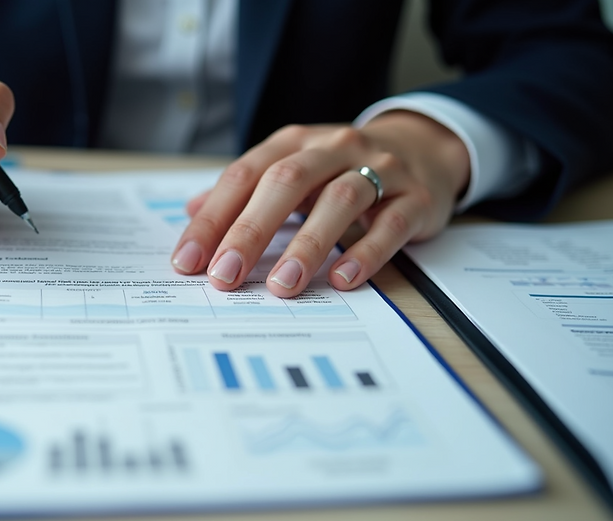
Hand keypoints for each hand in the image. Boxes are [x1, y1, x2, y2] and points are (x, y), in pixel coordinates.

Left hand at [169, 111, 470, 295]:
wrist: (423, 145)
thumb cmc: (342, 166)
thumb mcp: (292, 167)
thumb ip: (244, 190)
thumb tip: (192, 212)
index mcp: (294, 143)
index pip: (244, 176)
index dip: (213, 218)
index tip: (189, 259)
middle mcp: (333, 149)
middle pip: (286, 183)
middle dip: (250, 231)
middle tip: (225, 275)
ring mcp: (379, 169)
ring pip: (339, 200)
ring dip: (307, 244)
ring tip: (283, 285)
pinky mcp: (416, 197)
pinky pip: (391, 223)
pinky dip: (366, 252)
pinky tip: (342, 278)